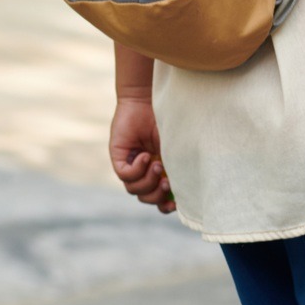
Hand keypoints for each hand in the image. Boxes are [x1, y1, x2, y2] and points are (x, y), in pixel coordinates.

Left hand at [110, 94, 174, 213]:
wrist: (152, 98)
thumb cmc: (170, 118)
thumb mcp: (177, 147)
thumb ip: (179, 167)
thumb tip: (186, 192)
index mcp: (161, 170)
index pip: (160, 197)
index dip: (166, 206)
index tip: (175, 204)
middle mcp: (145, 170)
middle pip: (146, 197)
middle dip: (157, 196)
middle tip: (167, 183)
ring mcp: (131, 164)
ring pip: (134, 190)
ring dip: (147, 182)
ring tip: (156, 164)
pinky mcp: (119, 157)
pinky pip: (125, 175)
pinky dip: (136, 170)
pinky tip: (145, 156)